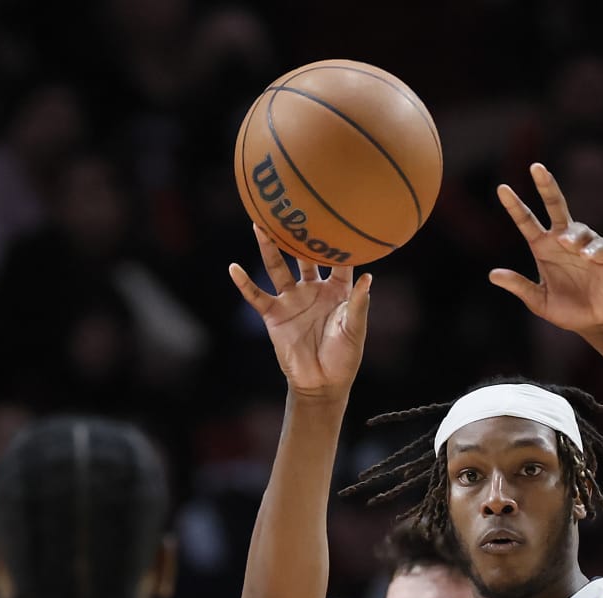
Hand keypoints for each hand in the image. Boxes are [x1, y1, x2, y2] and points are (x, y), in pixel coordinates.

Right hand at [228, 224, 371, 402]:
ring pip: (277, 268)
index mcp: (337, 289)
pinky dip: (245, 283)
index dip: (337, 242)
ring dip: (268, 248)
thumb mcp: (354, 330)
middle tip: (290, 209)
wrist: (322, 384)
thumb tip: (368, 277)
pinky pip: (257, 295)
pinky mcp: (275, 315)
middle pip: (303, 256)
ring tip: (259, 225)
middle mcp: (313, 289)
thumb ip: (359, 304)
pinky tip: (234, 268)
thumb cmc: (345, 357)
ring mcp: (292, 300)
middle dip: (297, 235)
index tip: (336, 218)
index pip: (337, 260)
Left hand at [489, 162, 602, 338]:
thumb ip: (519, 286)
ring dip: (572, 235)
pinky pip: (601, 247)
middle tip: (536, 167)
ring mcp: (586, 246)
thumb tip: (492, 275)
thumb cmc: (567, 309)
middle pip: (555, 206)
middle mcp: (564, 241)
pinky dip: (594, 249)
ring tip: (567, 244)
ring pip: (579, 229)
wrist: (596, 322)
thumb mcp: (538, 301)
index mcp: (543, 248)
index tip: (502, 188)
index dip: (515, 206)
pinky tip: (588, 256)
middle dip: (546, 186)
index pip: (527, 222)